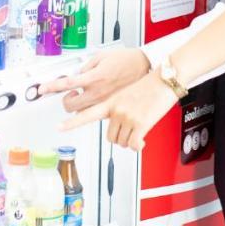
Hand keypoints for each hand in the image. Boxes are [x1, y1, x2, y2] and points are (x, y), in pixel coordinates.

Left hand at [38, 48, 150, 112]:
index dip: (52, 87)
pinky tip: (101, 103)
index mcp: (95, 77)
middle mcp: (98, 92)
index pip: (67, 83)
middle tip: (72, 94)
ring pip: (82, 114)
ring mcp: (106, 103)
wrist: (147, 67)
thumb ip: (87, 66)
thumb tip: (78, 75)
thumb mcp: (103, 56)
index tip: (42, 89)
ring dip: (80, 107)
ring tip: (88, 98)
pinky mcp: (115, 111)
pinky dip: (96, 111)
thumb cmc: (127, 60)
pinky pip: (98, 117)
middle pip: (70, 105)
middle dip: (66, 100)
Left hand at [60, 71, 178, 150]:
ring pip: (122, 142)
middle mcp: (116, 110)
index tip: (59, 128)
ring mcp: (127, 117)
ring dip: (130, 140)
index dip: (71, 122)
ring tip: (138, 128)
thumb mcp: (124, 88)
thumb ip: (113, 101)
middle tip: (128, 129)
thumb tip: (110, 114)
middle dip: (119, 136)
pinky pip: (133, 145)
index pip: (85, 113)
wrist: (165, 80)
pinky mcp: (140, 124)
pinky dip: (138, 145)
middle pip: (110, 136)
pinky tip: (142, 140)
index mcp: (110, 101)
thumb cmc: (148, 83)